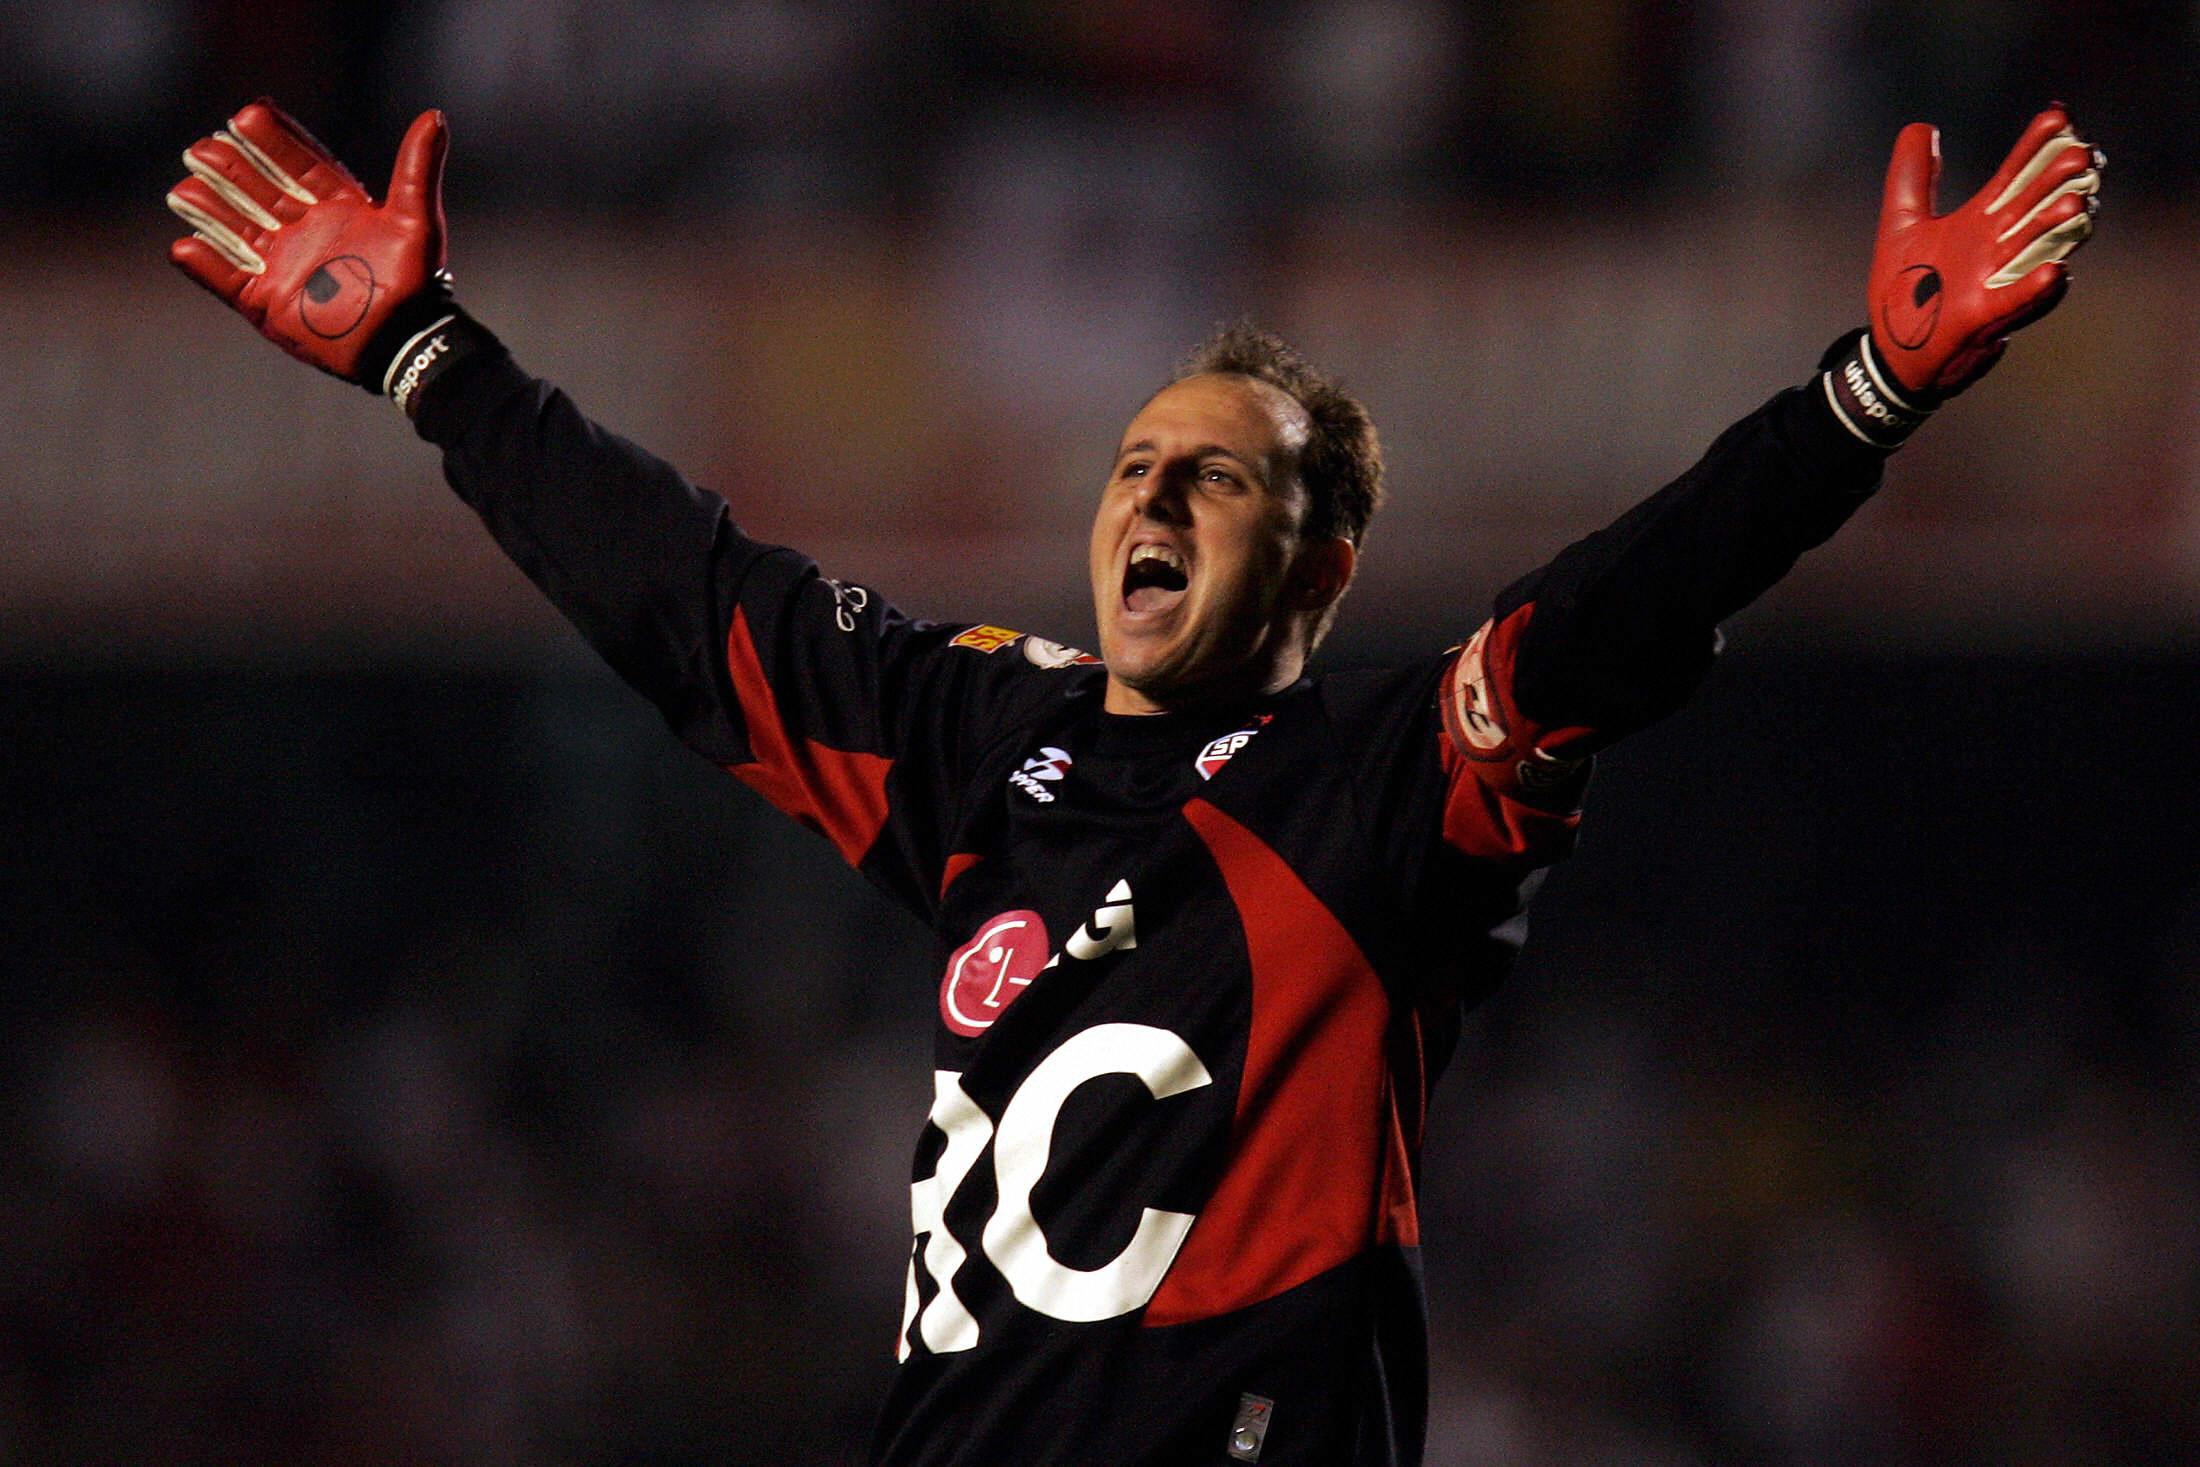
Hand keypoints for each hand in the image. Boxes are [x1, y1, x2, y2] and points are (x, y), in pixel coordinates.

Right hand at [167, 101, 449, 384]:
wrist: (405, 341)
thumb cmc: (414, 281)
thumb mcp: (417, 219)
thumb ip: (417, 168)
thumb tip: (434, 117)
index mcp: (335, 207)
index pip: (296, 163)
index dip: (273, 139)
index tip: (248, 115)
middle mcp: (303, 232)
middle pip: (256, 190)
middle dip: (229, 168)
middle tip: (204, 148)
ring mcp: (282, 266)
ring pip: (234, 229)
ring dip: (209, 208)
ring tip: (184, 189)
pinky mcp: (267, 303)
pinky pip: (226, 281)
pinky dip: (205, 266)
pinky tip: (182, 247)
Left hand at [1868, 105, 2100, 400]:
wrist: (1892, 350)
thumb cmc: (1904, 288)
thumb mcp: (1901, 223)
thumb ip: (1911, 176)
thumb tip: (1920, 127)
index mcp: (1979, 222)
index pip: (2014, 176)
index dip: (2035, 146)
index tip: (2059, 116)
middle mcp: (1994, 247)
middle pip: (2033, 205)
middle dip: (2058, 180)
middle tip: (2082, 153)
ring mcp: (1992, 280)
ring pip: (2034, 247)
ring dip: (2056, 225)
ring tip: (2077, 201)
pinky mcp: (1982, 316)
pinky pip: (2015, 300)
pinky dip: (2035, 287)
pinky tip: (2056, 271)